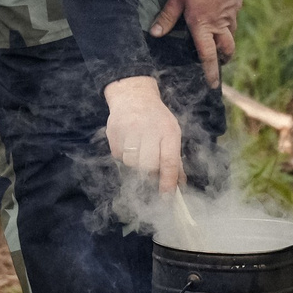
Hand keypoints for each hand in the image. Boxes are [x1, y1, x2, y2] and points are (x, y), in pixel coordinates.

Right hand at [104, 75, 184, 191]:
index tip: (166, 196)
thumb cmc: (156, 119)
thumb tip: (179, 185)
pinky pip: (117, 156)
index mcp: (168, 131)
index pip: (168, 162)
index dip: (167, 182)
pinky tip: (128, 144)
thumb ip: (174, 160)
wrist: (134, 96)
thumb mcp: (171, 134)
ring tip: (139, 152)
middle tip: (151, 169)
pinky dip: (123, 156)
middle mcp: (149, 129)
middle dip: (149, 172)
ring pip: (131, 162)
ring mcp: (129, 129)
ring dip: (135, 164)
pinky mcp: (113, 131)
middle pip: (147, 165)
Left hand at [150, 0, 243, 87]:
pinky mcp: (236, 7)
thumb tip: (155, 33)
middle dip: (222, 60)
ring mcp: (230, 16)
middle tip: (218, 63)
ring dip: (225, 42)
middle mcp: (219, 25)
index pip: (208, 55)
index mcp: (203, 26)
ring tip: (217, 41)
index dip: (210, 71)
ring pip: (231, 36)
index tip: (212, 84)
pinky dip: (228, 25)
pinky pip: (233, 21)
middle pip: (226, 50)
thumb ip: (167, 16)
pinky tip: (220, 16)